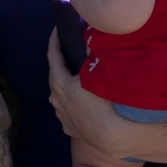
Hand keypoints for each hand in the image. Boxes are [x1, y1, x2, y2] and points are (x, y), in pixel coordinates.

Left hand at [46, 29, 127, 157]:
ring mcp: (61, 116)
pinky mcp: (69, 128)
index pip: (53, 55)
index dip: (54, 40)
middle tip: (66, 51)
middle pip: (54, 76)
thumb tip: (89, 38)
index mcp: (60, 83)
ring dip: (65, 85)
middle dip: (59, 62)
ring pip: (60, 96)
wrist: (113, 136)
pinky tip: (82, 102)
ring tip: (76, 78)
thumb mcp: (99, 72)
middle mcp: (55, 99)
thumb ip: (92, 53)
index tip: (56, 29)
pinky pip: (68, 111)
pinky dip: (72, 103)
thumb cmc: (107, 102)